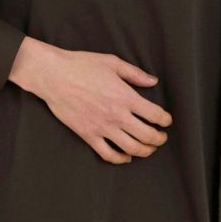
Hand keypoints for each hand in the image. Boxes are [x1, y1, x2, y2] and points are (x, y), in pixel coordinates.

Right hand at [10, 37, 171, 163]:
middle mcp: (116, 115)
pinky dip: (120, 159)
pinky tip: (126, 156)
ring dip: (145, 151)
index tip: (167, 121)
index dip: (165, 120)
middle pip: (147, 135)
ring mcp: (102, 127)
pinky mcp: (88, 135)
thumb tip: (152, 82)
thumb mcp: (112, 63)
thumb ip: (135, 74)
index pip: (155, 115)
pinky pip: (108, 154)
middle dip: (159, 139)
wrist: (53, 76)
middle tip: (162, 137)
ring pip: (131, 148)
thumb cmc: (81, 65)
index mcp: (125, 96)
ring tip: (149, 148)